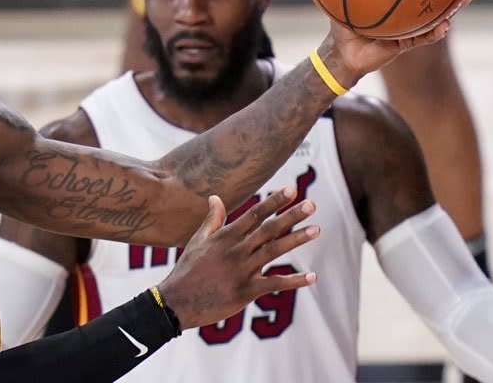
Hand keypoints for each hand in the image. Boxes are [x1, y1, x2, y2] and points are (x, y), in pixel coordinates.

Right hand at [156, 188, 318, 328]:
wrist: (176, 302)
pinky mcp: (245, 292)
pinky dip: (294, 281)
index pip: (254, 214)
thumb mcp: (198, 241)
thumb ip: (212, 219)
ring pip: (274, 252)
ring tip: (316, 229)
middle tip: (311, 204)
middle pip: (268, 229)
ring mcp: (241, 271)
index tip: (291, 189)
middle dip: (290, 216)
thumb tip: (216, 197)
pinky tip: (312, 276)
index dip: (273, 202)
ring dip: (296, 240)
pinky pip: (274, 284)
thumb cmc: (187, 270)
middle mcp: (235, 251)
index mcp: (225, 237)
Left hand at [318, 0, 477, 86]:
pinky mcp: (406, 44)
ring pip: (437, 16)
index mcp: (396, 0)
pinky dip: (435, 32)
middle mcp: (406, 12)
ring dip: (453, 6)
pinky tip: (445, 25)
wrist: (341, 53)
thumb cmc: (343, 26)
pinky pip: (425, 37)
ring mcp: (409, 28)